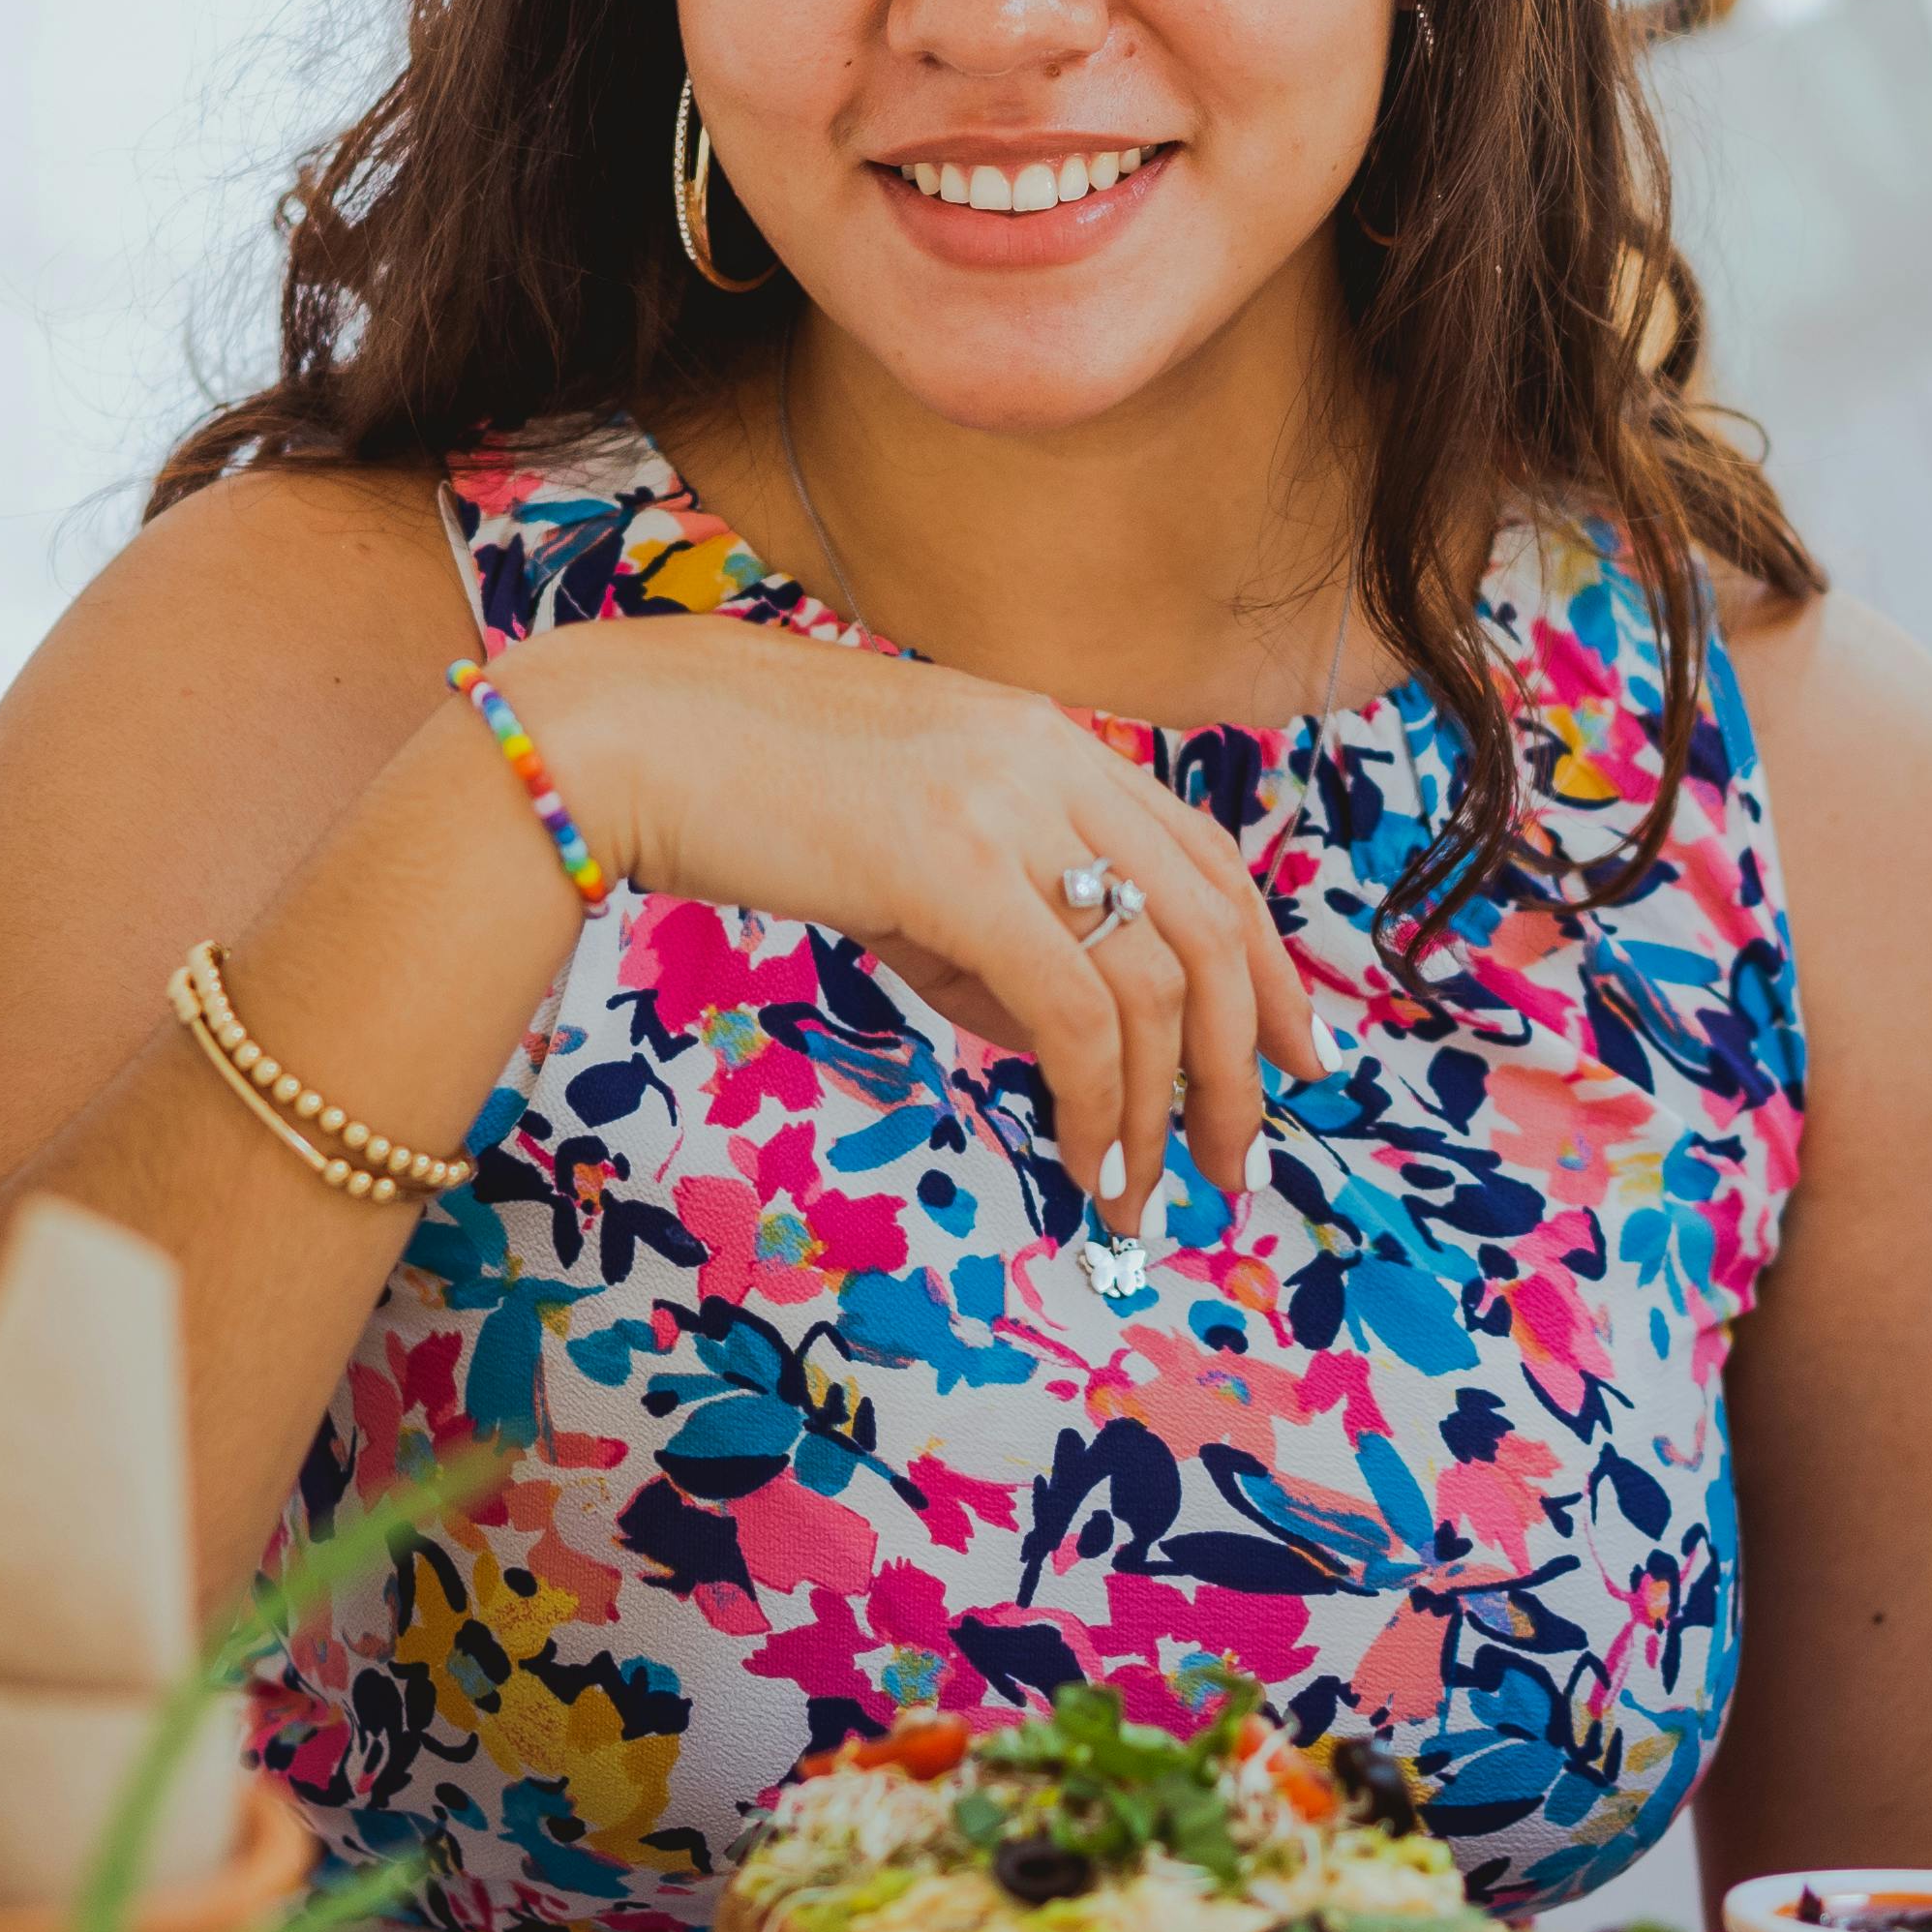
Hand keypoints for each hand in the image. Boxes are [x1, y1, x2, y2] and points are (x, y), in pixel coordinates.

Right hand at [495, 615, 1327, 1229]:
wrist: (635, 739)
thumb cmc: (749, 795)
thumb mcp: (906, 847)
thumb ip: (993, 924)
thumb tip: (1064, 1039)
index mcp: (1052, 741)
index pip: (1206, 861)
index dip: (1269, 968)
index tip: (1295, 1057)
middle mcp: (1054, 759)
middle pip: (1211, 927)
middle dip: (1244, 1061)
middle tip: (1237, 1161)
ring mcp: (1009, 805)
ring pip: (1159, 980)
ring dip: (1171, 1106)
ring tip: (1149, 1192)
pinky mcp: (955, 865)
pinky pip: (1077, 1011)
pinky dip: (1102, 1102)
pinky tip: (1088, 1162)